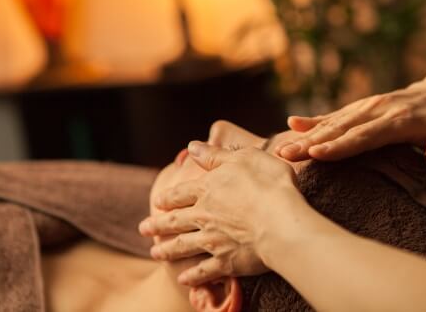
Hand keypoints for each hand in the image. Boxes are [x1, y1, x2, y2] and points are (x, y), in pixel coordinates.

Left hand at [138, 142, 300, 285]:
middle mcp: (204, 215)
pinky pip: (203, 272)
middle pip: (174, 221)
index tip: (158, 202)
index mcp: (208, 189)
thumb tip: (192, 146)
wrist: (282, 222)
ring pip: (182, 247)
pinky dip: (192, 277)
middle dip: (157, 225)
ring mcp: (213, 241)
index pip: (181, 193)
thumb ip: (215, 155)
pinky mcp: (226, 263)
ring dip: (166, 250)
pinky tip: (183, 280)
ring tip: (154, 254)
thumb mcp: (243, 158)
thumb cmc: (268, 184)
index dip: (168, 197)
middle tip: (143, 229)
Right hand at [276, 73, 425, 170]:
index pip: (366, 136)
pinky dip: (313, 120)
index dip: (340, 146)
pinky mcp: (359, 107)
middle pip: (341, 129)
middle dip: (311, 142)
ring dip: (306, 135)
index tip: (316, 155)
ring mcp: (366, 106)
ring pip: (333, 122)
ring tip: (281, 148)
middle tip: (285, 155)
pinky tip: (291, 124)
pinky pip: (334, 115)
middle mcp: (378, 109)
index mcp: (400, 120)